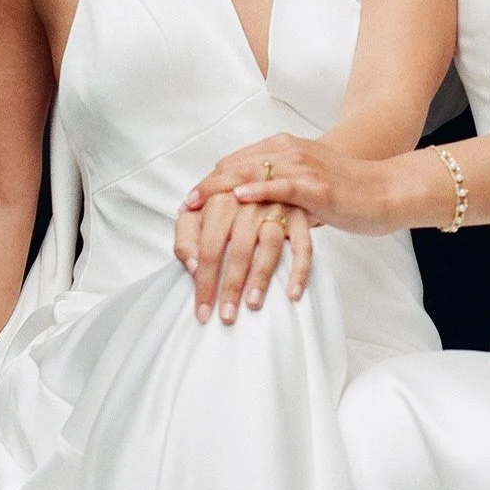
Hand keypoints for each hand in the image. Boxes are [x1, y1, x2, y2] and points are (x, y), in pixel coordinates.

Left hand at [175, 187, 312, 323]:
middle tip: (227, 316)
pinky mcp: (299, 215)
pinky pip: (303, 245)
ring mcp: (277, 207)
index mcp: (219, 200)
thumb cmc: (224, 202)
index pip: (209, 247)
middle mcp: (249, 202)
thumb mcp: (197, 212)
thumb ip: (186, 236)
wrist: (260, 173)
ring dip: (262, 277)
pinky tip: (292, 294)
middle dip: (231, 286)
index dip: (205, 281)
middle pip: (238, 249)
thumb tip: (192, 266)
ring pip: (270, 245)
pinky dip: (299, 269)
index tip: (202, 310)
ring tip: (252, 304)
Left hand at [189, 133, 416, 236]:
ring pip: (251, 176)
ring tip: (197, 208)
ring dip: (221, 195)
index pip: (235, 164)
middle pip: (235, 168)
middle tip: (182, 209)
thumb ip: (278, 192)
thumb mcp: (305, 187)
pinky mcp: (317, 186)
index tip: (188, 202)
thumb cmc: (348, 192)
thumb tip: (252, 211)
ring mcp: (303, 167)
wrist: (388, 190)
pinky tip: (238, 199)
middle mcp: (288, 152)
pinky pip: (281, 186)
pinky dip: (257, 191)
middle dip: (206, 189)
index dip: (209, 183)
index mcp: (283, 149)